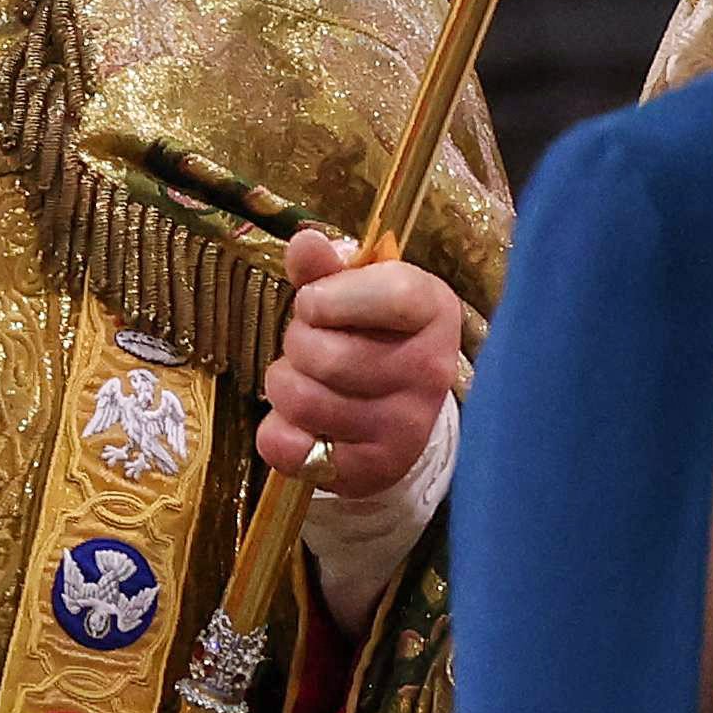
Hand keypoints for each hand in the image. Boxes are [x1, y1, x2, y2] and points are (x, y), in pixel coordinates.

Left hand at [257, 227, 466, 502]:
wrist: (401, 412)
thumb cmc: (372, 333)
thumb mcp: (355, 289)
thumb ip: (325, 267)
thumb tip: (305, 242)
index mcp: (434, 310)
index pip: (388, 295)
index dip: (329, 297)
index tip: (316, 302)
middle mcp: (430, 371)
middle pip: (325, 354)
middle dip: (297, 342)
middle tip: (310, 345)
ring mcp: (405, 427)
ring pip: (300, 399)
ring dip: (284, 383)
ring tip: (306, 379)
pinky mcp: (373, 470)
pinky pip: (289, 448)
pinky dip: (278, 431)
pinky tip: (301, 421)